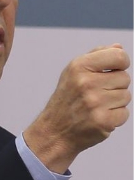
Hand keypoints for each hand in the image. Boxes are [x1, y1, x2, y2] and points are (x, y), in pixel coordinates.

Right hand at [24, 44, 130, 173]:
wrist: (54, 131)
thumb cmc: (66, 100)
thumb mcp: (73, 72)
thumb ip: (96, 56)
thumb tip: (118, 47)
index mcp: (79, 67)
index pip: (119, 56)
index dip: (121, 63)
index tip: (114, 70)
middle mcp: (86, 83)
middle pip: (125, 78)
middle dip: (115, 86)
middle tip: (96, 94)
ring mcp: (94, 103)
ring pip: (126, 96)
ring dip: (115, 103)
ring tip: (96, 107)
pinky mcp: (103, 121)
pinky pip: (124, 113)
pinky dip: (115, 117)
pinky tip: (98, 117)